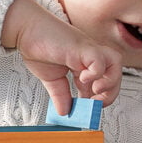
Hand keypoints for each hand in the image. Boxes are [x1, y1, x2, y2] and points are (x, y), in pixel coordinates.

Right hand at [1, 0, 120, 111]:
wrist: (26, 29)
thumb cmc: (38, 47)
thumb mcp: (51, 78)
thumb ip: (60, 95)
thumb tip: (64, 112)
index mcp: (83, 65)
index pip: (102, 83)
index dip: (99, 99)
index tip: (86, 110)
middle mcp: (89, 57)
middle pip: (115, 72)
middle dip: (110, 93)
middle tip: (94, 105)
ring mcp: (87, 50)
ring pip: (115, 62)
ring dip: (110, 81)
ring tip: (95, 91)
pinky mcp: (81, 47)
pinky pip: (100, 59)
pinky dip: (96, 72)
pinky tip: (83, 78)